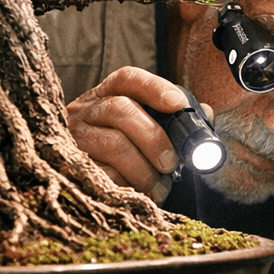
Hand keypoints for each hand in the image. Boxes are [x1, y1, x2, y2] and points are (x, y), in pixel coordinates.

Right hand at [64, 66, 211, 199]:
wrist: (72, 173)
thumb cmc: (119, 147)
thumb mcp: (142, 127)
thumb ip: (172, 119)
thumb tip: (205, 113)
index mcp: (107, 94)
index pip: (127, 79)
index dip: (154, 87)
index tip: (178, 104)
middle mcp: (86, 110)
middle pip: (120, 110)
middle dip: (153, 137)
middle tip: (171, 163)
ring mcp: (74, 136)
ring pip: (112, 144)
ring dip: (143, 169)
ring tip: (159, 187)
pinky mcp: (69, 165)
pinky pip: (100, 174)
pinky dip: (125, 185)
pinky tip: (138, 194)